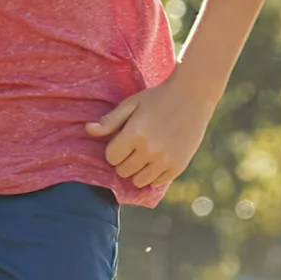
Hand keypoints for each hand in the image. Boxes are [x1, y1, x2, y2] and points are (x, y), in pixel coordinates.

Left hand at [86, 73, 214, 192]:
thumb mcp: (131, 104)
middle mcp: (149, 151)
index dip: (114, 149)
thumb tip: (88, 130)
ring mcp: (165, 161)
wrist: (192, 97)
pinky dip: (153, 174)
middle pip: (123, 171)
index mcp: (134, 134)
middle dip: (124, 160)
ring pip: (139, 181)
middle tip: (133, 147)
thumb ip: (110, 121)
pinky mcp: (178, 167)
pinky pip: (157, 182)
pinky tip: (157, 159)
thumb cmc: (157, 98)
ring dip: (137, 170)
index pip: (111, 157)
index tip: (122, 140)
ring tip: (143, 155)